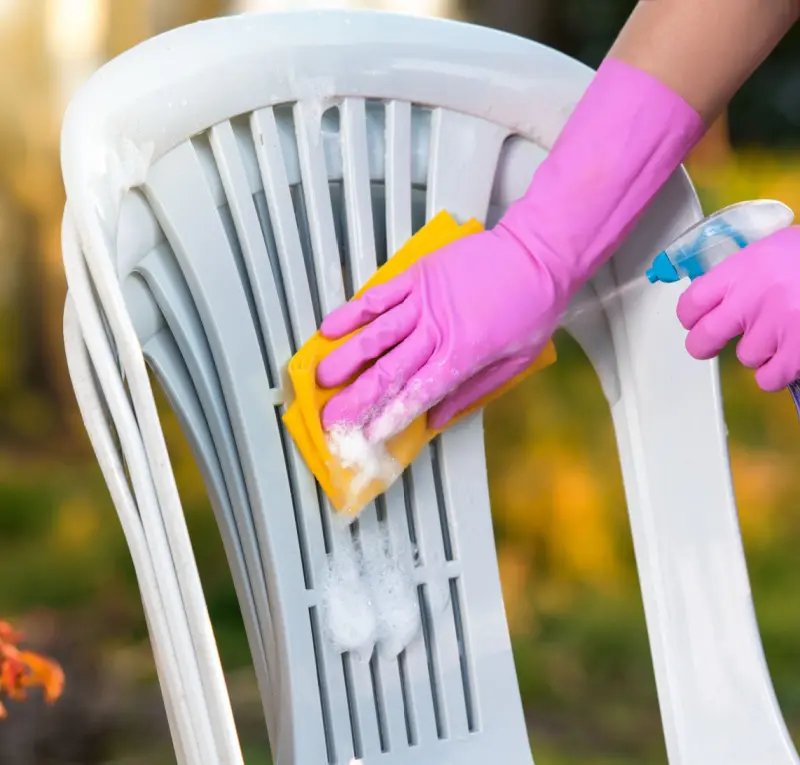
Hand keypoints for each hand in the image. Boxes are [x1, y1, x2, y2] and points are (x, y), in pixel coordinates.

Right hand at [316, 225, 565, 440]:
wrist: (537, 253)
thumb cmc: (532, 309)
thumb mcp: (515, 361)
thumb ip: (471, 392)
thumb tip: (434, 422)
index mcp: (460, 358)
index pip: (415, 395)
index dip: (387, 418)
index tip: (364, 436)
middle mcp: (435, 334)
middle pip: (387, 372)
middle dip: (355, 399)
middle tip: (329, 418)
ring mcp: (421, 303)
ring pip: (375, 336)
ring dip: (345, 359)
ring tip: (320, 379)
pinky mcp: (415, 276)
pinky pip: (377, 296)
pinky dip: (353, 312)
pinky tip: (329, 328)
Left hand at [677, 226, 799, 390]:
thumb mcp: (777, 248)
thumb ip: (747, 273)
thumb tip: (722, 296)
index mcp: (741, 269)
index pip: (690, 303)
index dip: (691, 316)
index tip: (696, 320)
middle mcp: (750, 299)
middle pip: (702, 339)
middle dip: (705, 344)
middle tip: (713, 343)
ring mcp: (775, 327)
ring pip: (746, 357)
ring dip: (761, 350)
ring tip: (785, 332)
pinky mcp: (798, 351)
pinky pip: (769, 378)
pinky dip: (778, 372)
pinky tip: (791, 357)